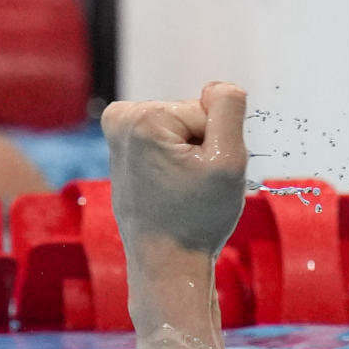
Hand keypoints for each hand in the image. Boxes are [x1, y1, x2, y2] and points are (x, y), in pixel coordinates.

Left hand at [102, 82, 248, 257]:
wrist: (167, 262)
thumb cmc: (198, 217)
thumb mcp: (229, 161)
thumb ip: (229, 109)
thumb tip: (221, 87)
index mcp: (144, 118)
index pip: (212, 110)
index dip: (218, 144)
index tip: (202, 177)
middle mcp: (122, 119)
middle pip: (195, 116)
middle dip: (204, 148)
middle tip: (194, 186)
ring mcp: (118, 134)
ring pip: (185, 129)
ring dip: (194, 157)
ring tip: (182, 190)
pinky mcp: (123, 149)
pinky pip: (170, 140)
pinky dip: (179, 161)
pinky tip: (171, 187)